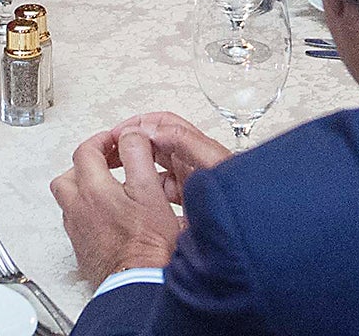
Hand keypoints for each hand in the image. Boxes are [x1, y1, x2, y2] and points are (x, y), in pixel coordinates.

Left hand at [50, 127, 186, 281]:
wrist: (138, 285)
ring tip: (105, 187)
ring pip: (69, 199)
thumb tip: (129, 135)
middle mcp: (78, 208)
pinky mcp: (82, 249)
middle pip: (70, 174)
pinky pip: (75, 221)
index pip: (86, 151)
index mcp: (93, 189)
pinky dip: (86, 211)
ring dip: (83, 187)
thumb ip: (137, 156)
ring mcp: (78, 230)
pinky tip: (105, 216)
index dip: (102, 140)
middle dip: (88, 163)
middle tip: (109, 162)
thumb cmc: (147, 246)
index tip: (117, 141)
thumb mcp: (150, 191)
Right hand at [94, 111, 231, 204]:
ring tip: (119, 172)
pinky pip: (163, 189)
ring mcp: (191, 181)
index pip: (163, 124)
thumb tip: (154, 130)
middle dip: (133, 141)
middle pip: (157, 142)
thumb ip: (185, 143)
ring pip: (158, 166)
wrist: (249, 234)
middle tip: (110, 150)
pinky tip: (138, 197)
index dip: (139, 124)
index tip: (117, 134)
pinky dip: (149, 188)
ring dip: (138, 165)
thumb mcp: (211, 164)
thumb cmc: (237, 199)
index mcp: (197, 148)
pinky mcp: (189, 201)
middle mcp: (194, 161)